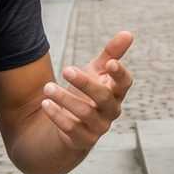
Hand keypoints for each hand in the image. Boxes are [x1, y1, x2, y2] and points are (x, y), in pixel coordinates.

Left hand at [38, 31, 134, 151]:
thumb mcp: (95, 72)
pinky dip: (57, 116)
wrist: (68, 126)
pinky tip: (46, 103)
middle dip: (85, 83)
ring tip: (47, 87)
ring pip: (85, 113)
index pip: (125, 83)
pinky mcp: (83, 140)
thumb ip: (111, 54)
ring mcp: (98, 127)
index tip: (110, 63)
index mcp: (116, 92)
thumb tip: (128, 33)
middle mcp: (111, 111)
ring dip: (64, 98)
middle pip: (104, 97)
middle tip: (66, 69)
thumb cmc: (86, 93)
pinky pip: (71, 129)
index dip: (120, 74)